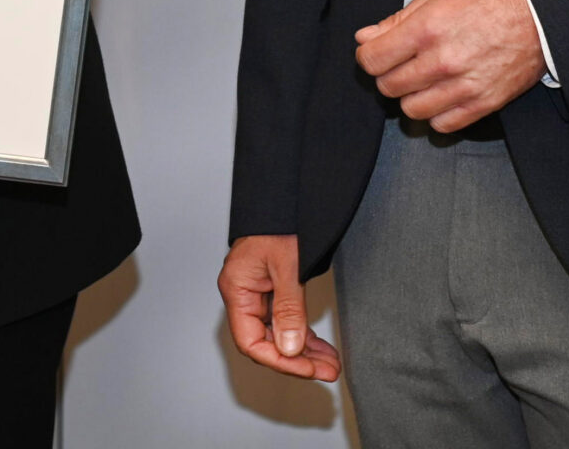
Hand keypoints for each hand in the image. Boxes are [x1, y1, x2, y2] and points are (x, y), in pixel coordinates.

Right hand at [219, 234, 340, 381]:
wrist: (284, 196)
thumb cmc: (279, 222)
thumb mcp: (287, 265)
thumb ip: (288, 308)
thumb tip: (290, 349)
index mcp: (237, 289)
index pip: (250, 341)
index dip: (279, 360)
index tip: (307, 369)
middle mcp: (243, 295)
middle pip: (265, 342)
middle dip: (298, 360)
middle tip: (328, 372)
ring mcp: (257, 293)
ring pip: (278, 334)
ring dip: (304, 351)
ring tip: (331, 364)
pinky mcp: (272, 290)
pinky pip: (285, 321)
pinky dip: (303, 335)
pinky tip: (321, 348)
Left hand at [354, 0, 545, 130]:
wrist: (540, 12)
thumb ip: (399, 18)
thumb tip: (367, 37)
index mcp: (428, 28)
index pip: (373, 59)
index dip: (368, 56)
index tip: (374, 53)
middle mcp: (443, 60)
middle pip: (389, 86)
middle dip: (388, 75)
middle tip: (400, 63)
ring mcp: (464, 85)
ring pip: (412, 110)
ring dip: (411, 96)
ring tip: (422, 80)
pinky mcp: (484, 103)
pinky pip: (443, 124)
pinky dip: (436, 114)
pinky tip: (442, 95)